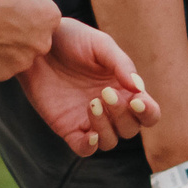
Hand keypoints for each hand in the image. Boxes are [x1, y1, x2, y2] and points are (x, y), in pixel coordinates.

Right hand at [0, 0, 61, 81]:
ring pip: (16, 58)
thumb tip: (14, 2)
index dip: (28, 15)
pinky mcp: (4, 74)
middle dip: (20, 37)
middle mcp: (42, 42)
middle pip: (35, 41)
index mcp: (49, 16)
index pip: (45, 19)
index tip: (11, 11)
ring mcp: (24, 61)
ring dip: (4, 51)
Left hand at [17, 19, 160, 154]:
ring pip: (110, 141)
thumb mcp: (101, 45)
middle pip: (130, 128)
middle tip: (105, 92)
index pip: (148, 113)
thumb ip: (122, 65)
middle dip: (123, 114)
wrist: (39, 44)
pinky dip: (90, 147)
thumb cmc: (73, 39)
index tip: (137, 100)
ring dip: (107, 127)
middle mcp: (110, 108)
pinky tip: (90, 135)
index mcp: (124, 89)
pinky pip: (84, 148)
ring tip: (92, 103)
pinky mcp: (67, 127)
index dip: (148, 112)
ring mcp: (89, 119)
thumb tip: (139, 88)